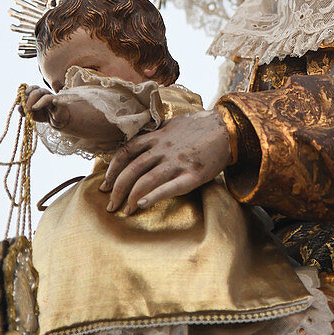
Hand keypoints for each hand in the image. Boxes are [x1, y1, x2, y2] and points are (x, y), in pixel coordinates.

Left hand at [21, 85, 69, 127]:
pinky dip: (57, 101)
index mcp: (39, 93)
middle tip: (26, 109)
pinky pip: (59, 102)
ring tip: (33, 109)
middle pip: (37, 91)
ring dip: (38, 103)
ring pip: (46, 96)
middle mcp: (46, 94)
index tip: (21, 101)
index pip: (32, 88)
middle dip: (29, 100)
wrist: (57, 121)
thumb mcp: (31, 114)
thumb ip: (24, 110)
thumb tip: (19, 107)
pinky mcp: (61, 105)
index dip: (26, 93)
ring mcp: (53, 98)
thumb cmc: (44, 114)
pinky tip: (54, 102)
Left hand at [100, 110, 231, 214]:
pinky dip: (154, 196)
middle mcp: (163, 149)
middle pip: (132, 169)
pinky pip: (170, 187)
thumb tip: (140, 143)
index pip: (126, 152)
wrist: (227, 128)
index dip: (112, 169)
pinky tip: (143, 205)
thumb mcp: (173, 124)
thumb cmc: (201, 126)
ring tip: (125, 210)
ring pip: (146, 180)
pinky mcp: (193, 174)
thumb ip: (156, 134)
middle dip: (117, 189)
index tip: (105, 184)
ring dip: (131, 197)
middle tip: (110, 204)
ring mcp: (178, 161)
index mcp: (157, 137)